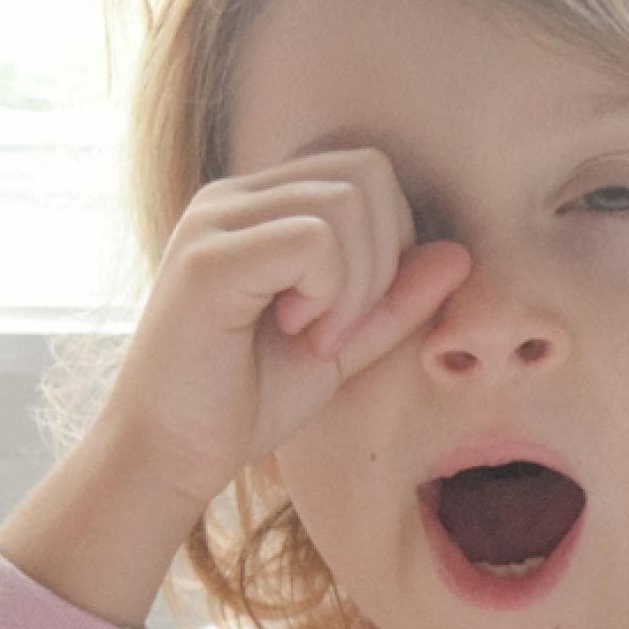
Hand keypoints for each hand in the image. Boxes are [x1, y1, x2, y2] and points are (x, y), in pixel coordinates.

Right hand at [106, 148, 472, 510]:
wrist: (169, 457)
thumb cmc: (242, 403)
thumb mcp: (340, 347)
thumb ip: (393, 300)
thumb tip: (459, 254)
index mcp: (259, 206)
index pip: (368, 173)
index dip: (389, 244)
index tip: (349, 318)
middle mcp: (232, 198)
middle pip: (368, 172)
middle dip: (382, 259)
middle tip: (338, 330)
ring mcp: (215, 220)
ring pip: (347, 203)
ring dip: (356, 285)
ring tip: (312, 336)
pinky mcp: (206, 258)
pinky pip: (314, 241)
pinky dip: (328, 295)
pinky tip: (294, 333)